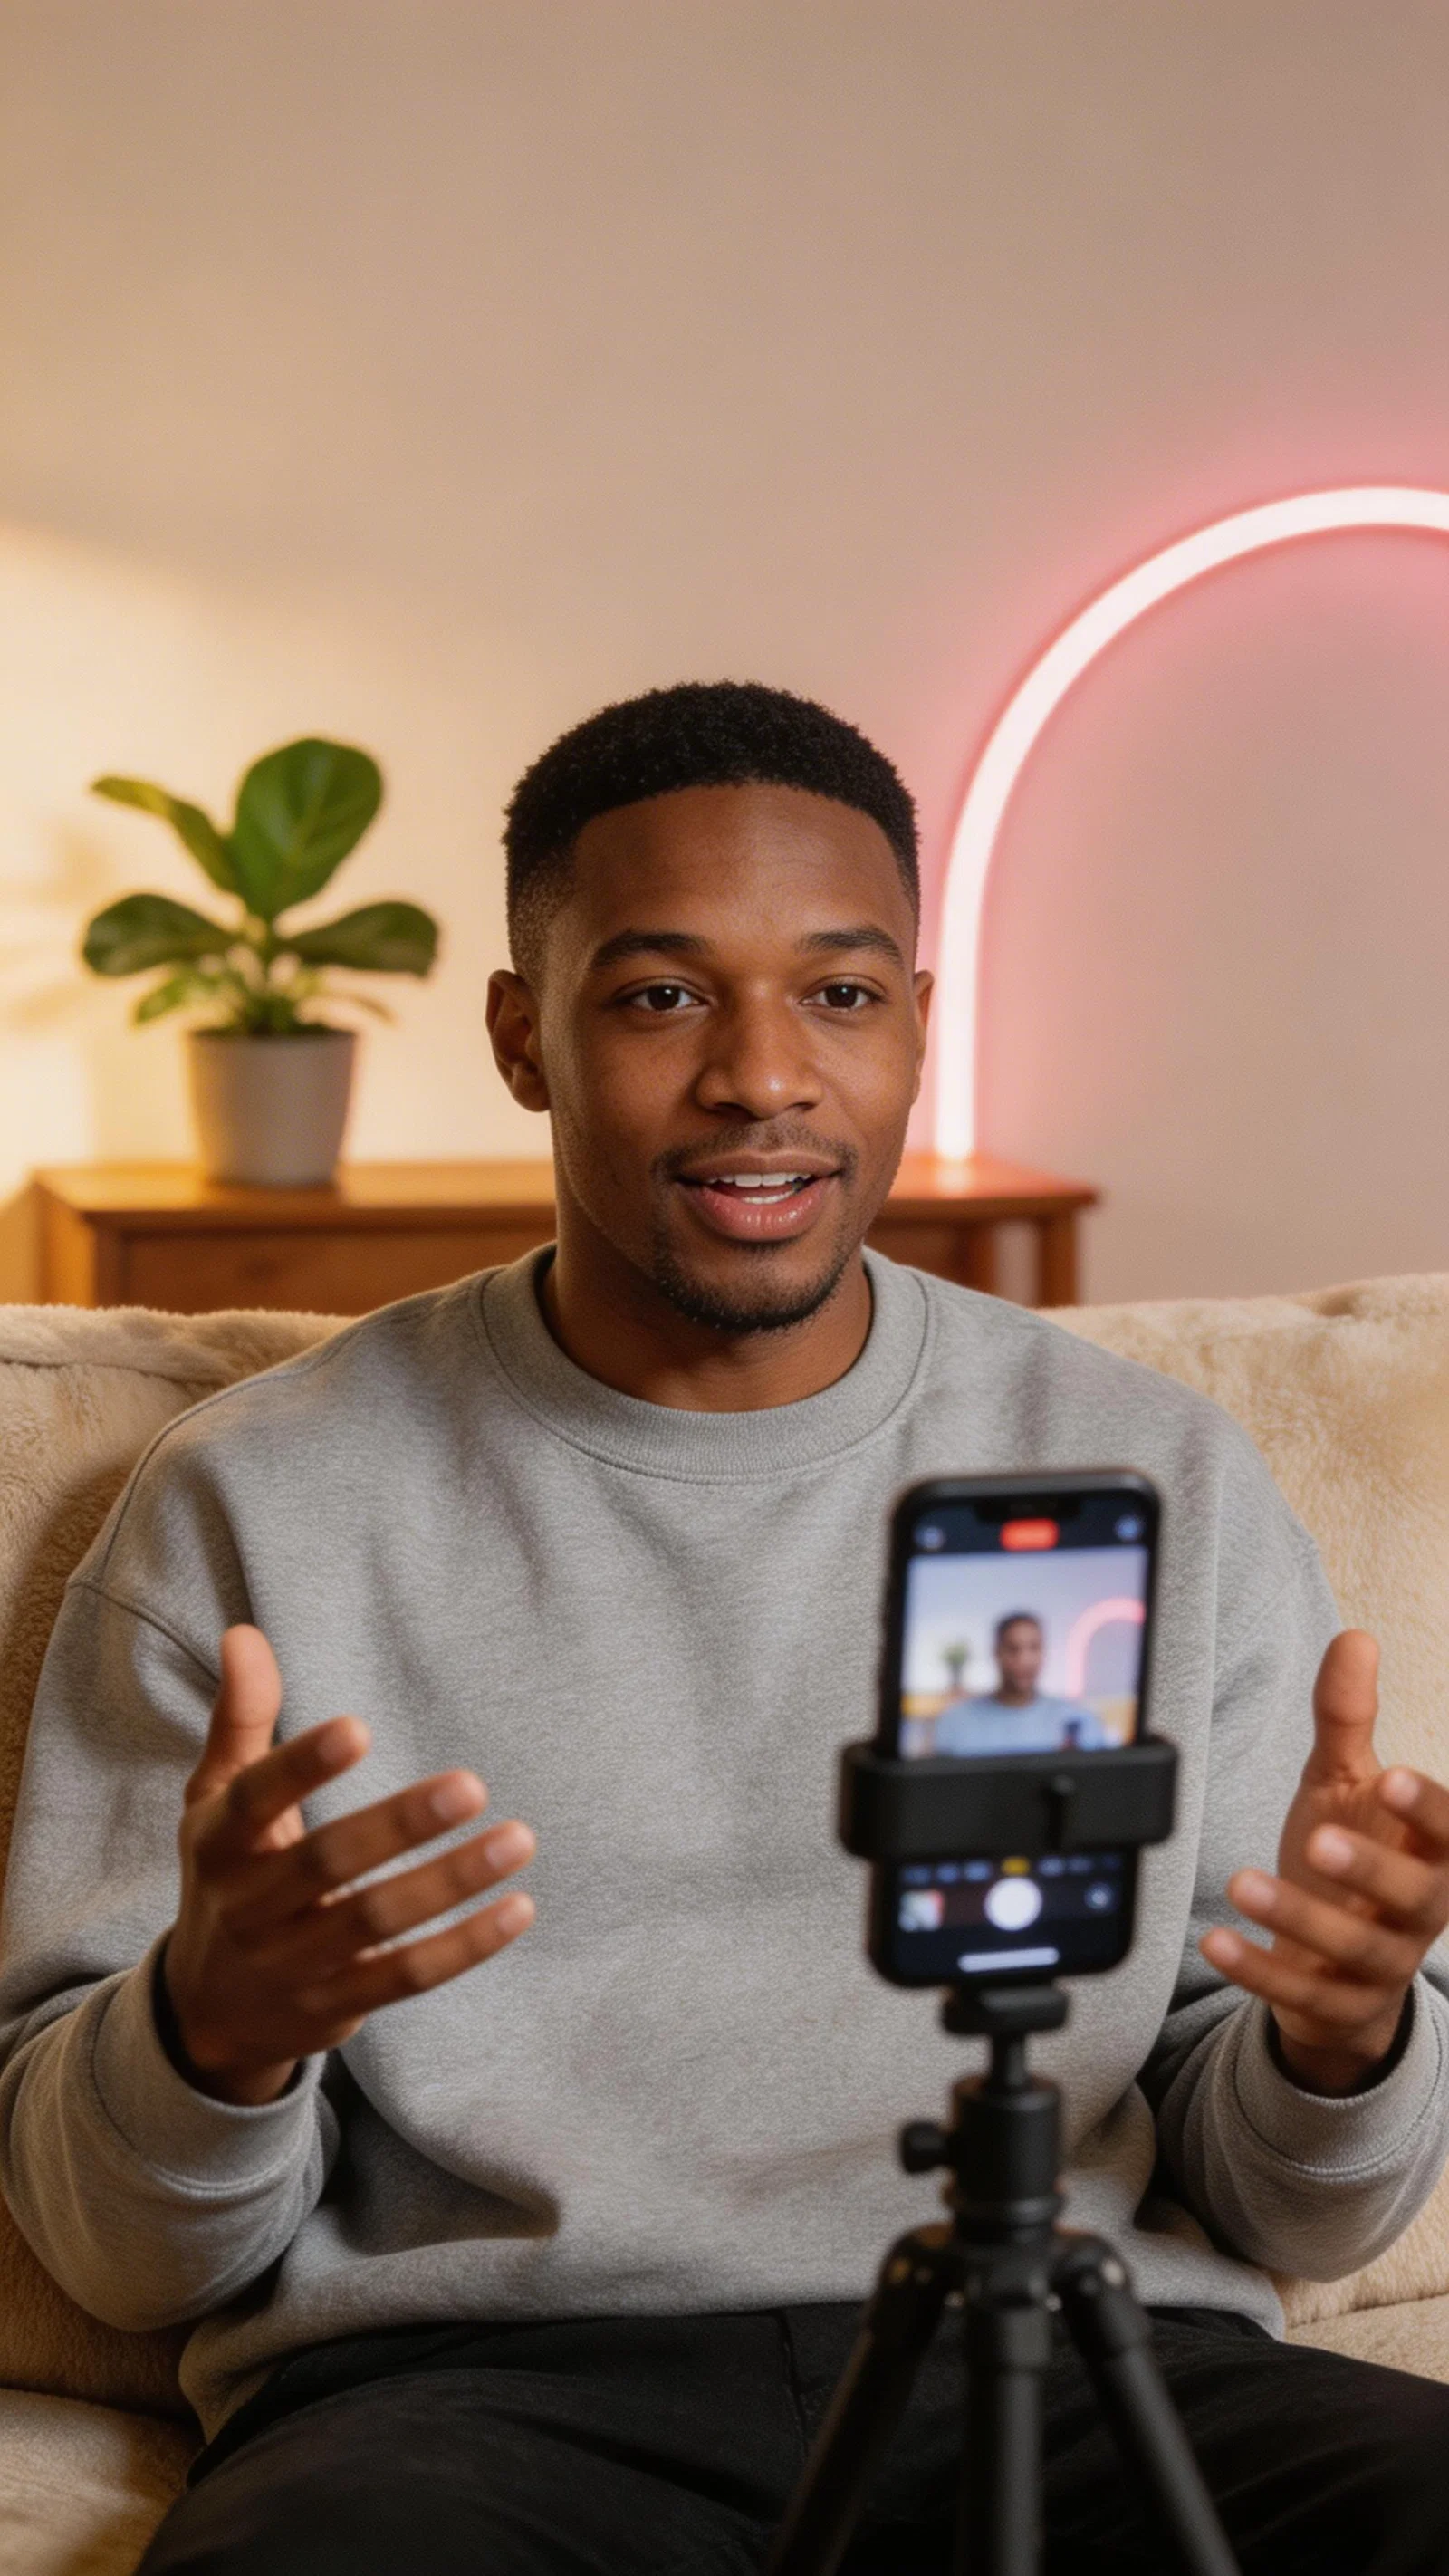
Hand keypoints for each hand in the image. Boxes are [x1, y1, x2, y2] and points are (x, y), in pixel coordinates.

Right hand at [162, 1625, 534, 2106]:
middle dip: (401, 1826)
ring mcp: (293, 1965)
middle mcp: (248, 1908)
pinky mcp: (337, 2006)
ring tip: (518, 1838)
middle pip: (328, 1863)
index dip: (302, 1767)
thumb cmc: (227, 1877)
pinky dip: (465, 1947)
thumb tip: (245, 1633)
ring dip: (450, 1883)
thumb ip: (241, 1718)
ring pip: (376, 1922)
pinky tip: (519, 1908)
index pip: (255, 1800)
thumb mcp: (215, 1800)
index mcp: (219, 1844)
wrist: (209, 2011)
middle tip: (474, 1783)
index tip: (359, 1728)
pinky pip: (407, 1977)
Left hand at [1201, 1630, 1448, 2092]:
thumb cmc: (1351, 1857)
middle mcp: (1419, 1912)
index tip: (1391, 1779)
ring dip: (1298, 1916)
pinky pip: (1302, 1993)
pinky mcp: (1337, 2005)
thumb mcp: (1344, 1784)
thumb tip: (1355, 1637)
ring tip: (1242, 1881)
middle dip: (1371, 1868)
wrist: (1338, 1963)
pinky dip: (1258, 1968)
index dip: (1428, 1809)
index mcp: (1432, 1853)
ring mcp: (1381, 1965)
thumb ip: (1348, 1718)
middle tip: (1321, 1838)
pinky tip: (1215, 1939)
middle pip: (1416, 1896)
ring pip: (1356, 1950)